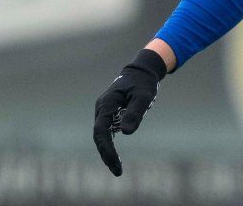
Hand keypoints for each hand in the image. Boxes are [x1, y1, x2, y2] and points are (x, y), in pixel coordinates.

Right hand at [92, 48, 166, 175]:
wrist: (142, 71)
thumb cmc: (143, 83)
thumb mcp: (143, 96)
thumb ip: (135, 112)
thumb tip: (126, 133)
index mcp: (106, 104)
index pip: (101, 131)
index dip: (106, 148)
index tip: (114, 162)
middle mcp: (101, 109)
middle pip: (99, 136)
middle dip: (106, 154)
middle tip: (118, 171)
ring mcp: (104, 111)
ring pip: (102, 135)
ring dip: (107, 151)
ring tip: (117, 168)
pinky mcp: (110, 114)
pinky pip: (107, 132)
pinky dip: (110, 144)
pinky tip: (116, 157)